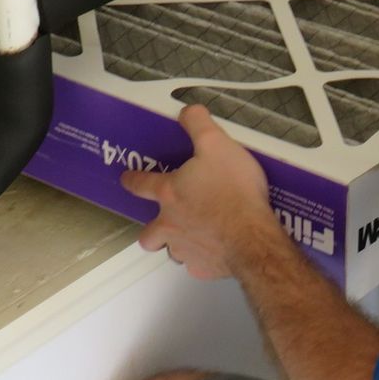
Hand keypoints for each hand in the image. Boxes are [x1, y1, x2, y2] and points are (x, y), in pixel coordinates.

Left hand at [121, 105, 277, 280]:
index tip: (126, 179)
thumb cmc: (233, 190)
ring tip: (196, 238)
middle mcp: (170, 224)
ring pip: (172, 252)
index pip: (141, 184)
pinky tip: (218, 252)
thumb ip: (199, 125)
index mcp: (170, 193)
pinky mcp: (203, 269)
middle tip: (164, 225)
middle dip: (151, 232)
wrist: (252, 237)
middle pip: (147, 235)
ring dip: (179, 245)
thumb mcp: (217, 144)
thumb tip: (187, 111)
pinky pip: (198, 265)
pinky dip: (205, 259)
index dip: (132, 180)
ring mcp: (185, 250)